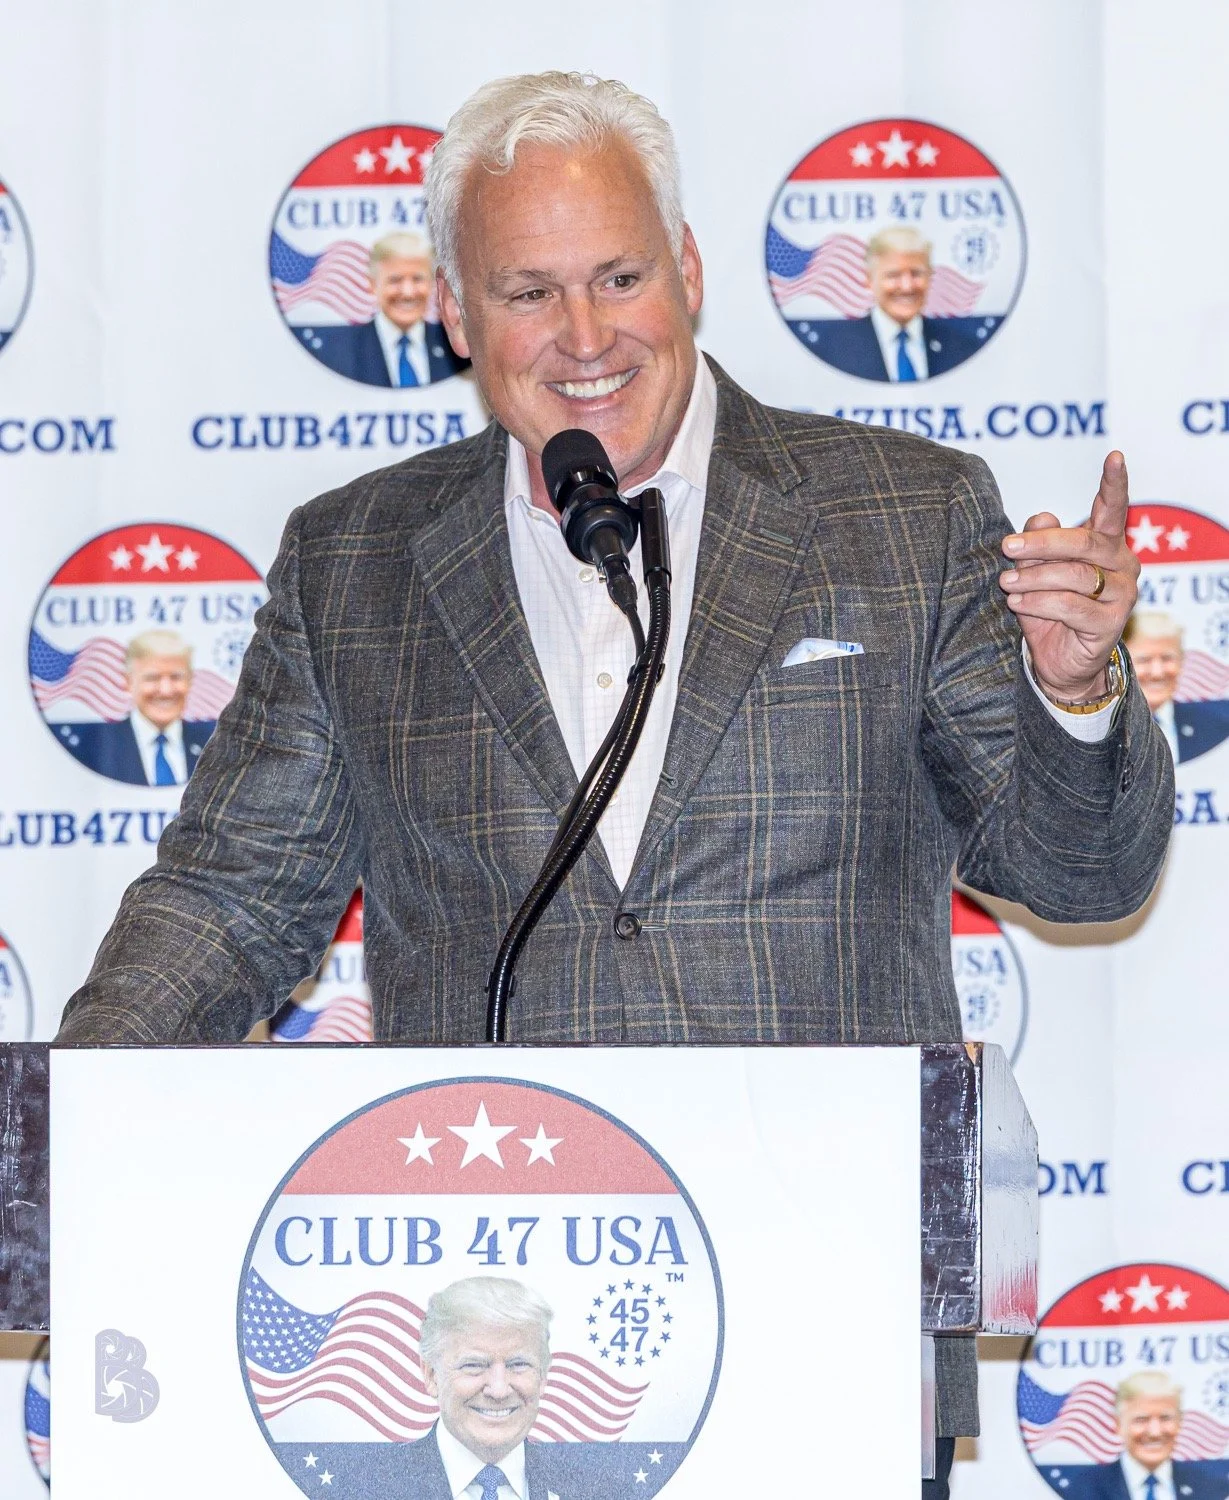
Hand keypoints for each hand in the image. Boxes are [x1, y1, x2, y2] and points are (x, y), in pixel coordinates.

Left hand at [998, 451, 1139, 700]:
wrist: (1058, 663)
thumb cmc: (1047, 608)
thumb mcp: (1036, 570)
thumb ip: (1039, 540)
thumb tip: (1041, 516)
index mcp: (1106, 544)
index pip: (1113, 508)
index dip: (1114, 483)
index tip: (1114, 456)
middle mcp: (1122, 564)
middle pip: (1084, 542)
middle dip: (1042, 542)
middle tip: (1007, 546)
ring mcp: (1122, 594)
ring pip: (1075, 575)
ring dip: (1034, 577)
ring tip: (1006, 582)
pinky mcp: (1112, 623)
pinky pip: (1072, 606)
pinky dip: (1039, 603)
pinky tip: (1017, 604)